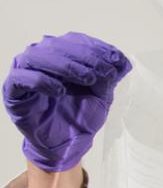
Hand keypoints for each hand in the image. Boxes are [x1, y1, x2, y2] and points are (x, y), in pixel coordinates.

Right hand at [3, 32, 131, 171]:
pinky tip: (60, 90)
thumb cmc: (80, 118)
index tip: (116, 58)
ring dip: (65, 65)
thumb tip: (123, 60)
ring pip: (37, 57)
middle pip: (57, 46)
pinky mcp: (14, 91)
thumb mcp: (101, 96)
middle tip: (105, 70)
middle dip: (85, 57)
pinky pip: (21, 79)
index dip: (96, 47)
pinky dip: (41, 81)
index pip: (74, 42)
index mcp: (59, 57)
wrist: (68, 145)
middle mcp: (40, 60)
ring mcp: (24, 73)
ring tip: (87, 79)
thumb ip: (109, 78)